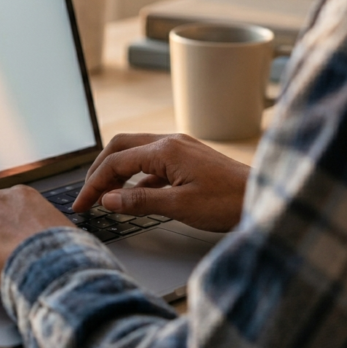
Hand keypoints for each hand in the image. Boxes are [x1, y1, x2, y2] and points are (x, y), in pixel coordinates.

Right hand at [72, 133, 249, 231]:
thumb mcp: (180, 206)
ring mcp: (179, 148)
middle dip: (99, 171)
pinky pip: (151, 163)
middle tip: (87, 196)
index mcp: (165, 150)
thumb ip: (140, 201)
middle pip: (120, 148)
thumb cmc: (228, 201)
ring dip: (117, 173)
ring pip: (135, 153)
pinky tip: (133, 197)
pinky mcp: (187, 159)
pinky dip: (136, 178)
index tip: (82, 205)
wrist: (263, 197)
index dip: (94, 184)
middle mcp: (170, 142)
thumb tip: (108, 200)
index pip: (116, 162)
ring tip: (106, 197)